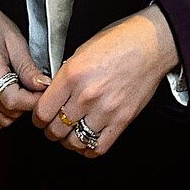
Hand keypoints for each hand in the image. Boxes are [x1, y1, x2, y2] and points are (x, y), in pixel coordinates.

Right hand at [0, 0, 50, 128]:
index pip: (12, 100)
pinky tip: (13, 93)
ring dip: (17, 110)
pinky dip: (6, 111)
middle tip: (38, 88)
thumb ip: (28, 68)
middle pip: (7, 112)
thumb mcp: (15, 40)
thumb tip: (43, 86)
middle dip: (28, 104)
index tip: (45, 91)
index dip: (33, 101)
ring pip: (1, 119)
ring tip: (25, 89)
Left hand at [32, 4, 178, 157]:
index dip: (37, 118)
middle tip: (53, 125)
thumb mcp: (82, 50)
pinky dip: (88, 148)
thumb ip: (66, 75)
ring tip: (70, 133)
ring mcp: (105, 110)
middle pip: (56, 129)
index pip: (42, 111)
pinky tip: (87, 139)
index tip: (40, 117)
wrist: (151, 44)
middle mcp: (86, 95)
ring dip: (68, 140)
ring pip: (74, 142)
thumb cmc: (119, 40)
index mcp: (72, 74)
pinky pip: (98, 147)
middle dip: (51, 130)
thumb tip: (53, 93)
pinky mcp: (122, 120)